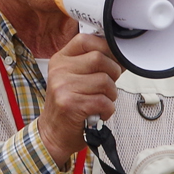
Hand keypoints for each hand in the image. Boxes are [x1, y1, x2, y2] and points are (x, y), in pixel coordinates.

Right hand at [35, 32, 121, 165]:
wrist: (53, 133)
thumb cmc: (69, 105)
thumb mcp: (74, 79)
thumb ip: (92, 65)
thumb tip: (120, 54)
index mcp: (60, 60)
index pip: (85, 40)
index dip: (104, 47)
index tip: (112, 59)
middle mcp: (59, 71)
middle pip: (99, 59)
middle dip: (113, 73)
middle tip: (109, 86)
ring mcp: (63, 87)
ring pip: (104, 81)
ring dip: (111, 95)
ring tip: (102, 101)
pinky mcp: (70, 104)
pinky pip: (103, 101)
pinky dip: (107, 109)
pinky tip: (99, 112)